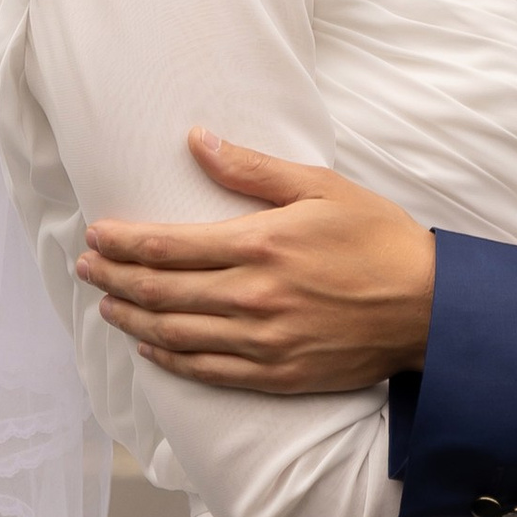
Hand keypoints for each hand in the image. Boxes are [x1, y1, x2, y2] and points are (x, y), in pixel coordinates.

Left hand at [77, 130, 436, 391]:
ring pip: (175, 333)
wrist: (430, 308)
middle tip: (86, 267)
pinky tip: (149, 345)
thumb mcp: (320, 186)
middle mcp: (254, 297)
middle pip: (161, 290)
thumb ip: (252, 168)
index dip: (123, 241)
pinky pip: (207, 371)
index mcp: (261, 244)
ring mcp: (263, 342)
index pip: (169, 246)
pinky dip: (169, 359)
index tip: (96, 234)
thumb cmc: (378, 238)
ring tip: (107, 302)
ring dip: (132, 316)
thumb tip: (196, 141)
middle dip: (115, 277)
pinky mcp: (277, 375)